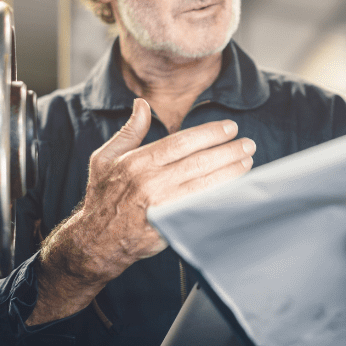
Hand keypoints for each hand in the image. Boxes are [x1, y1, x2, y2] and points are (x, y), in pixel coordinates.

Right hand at [29, 99, 253, 323]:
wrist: (96, 241)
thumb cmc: (103, 196)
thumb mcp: (105, 158)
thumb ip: (129, 131)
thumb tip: (142, 104)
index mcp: (137, 162)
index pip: (181, 142)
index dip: (209, 134)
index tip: (230, 128)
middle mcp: (150, 183)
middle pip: (198, 162)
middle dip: (228, 151)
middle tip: (248, 144)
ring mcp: (162, 207)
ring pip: (204, 185)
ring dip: (230, 173)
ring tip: (247, 161)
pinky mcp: (170, 227)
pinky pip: (201, 208)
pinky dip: (221, 197)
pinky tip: (236, 189)